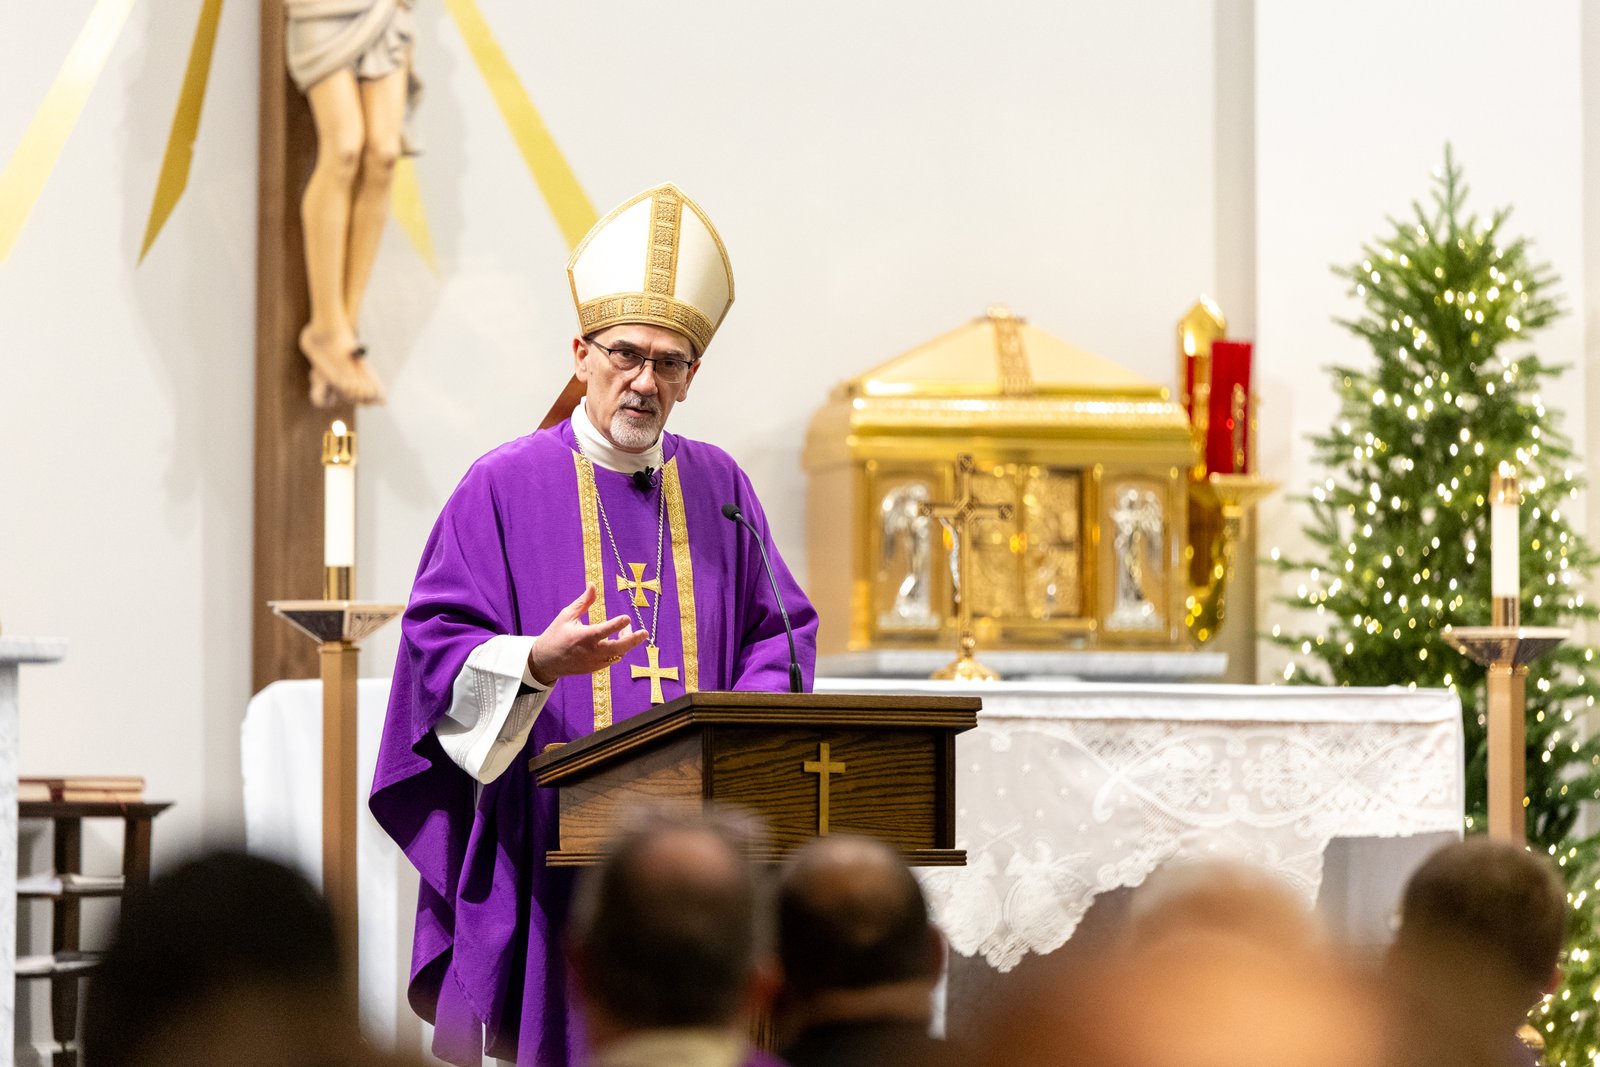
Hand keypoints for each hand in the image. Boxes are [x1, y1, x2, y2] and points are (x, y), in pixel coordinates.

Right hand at [528, 583, 647, 685]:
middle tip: (644, 632)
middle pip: (617, 648)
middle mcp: (591, 652)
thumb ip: (583, 602)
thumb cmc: (556, 635)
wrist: (546, 661)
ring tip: (628, 631)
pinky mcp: (595, 668)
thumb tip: (593, 584)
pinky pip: (612, 660)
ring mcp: (594, 662)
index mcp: (582, 637)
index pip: (603, 631)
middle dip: (632, 640)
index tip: (627, 618)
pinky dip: (618, 650)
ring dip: (626, 643)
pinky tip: (619, 640)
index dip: (617, 625)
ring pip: (617, 654)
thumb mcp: (566, 616)